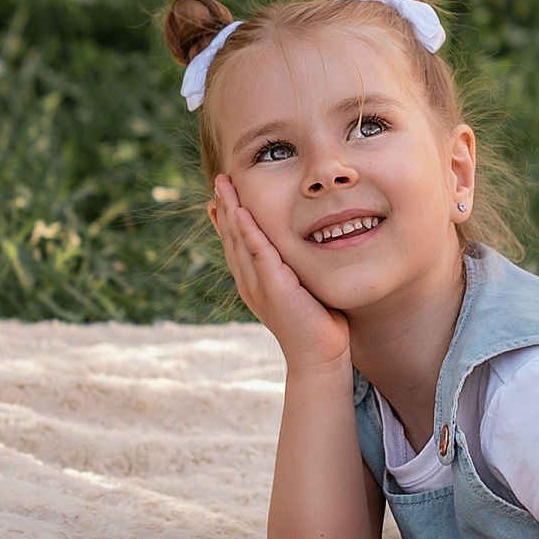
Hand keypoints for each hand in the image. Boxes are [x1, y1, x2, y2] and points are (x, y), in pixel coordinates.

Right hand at [210, 175, 349, 373]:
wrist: (319, 357)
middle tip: (219, 181)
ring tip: (222, 186)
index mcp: (255, 283)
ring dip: (230, 210)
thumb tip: (304, 253)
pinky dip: (248, 230)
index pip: (237, 245)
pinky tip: (241, 211)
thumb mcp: (302, 290)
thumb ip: (295, 271)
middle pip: (232, 238)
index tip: (221, 197)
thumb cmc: (318, 325)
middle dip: (225, 207)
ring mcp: (258, 286)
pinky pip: (257, 252)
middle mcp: (250, 283)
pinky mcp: (273, 288)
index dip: (228, 220)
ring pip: (238, 241)